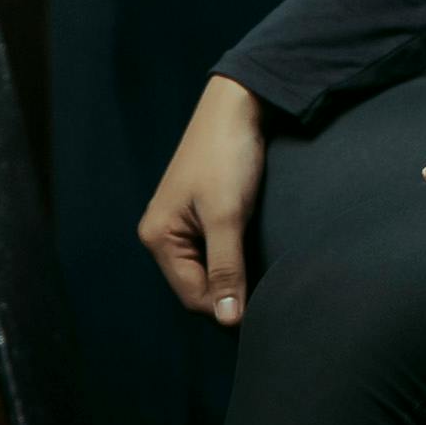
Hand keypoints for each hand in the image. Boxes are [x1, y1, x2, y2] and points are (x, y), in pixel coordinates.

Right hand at [140, 75, 274, 324]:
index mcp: (158, 237)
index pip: (192, 296)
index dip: (226, 306)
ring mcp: (180, 222)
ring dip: (233, 273)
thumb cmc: (227, 156)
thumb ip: (227, 268)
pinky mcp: (199, 212)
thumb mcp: (227, 216)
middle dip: (229, 290)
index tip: (264, 309)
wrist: (238, 104)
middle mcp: (163, 234)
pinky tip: (253, 250)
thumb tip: (227, 320)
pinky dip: (233, 255)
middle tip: (268, 289)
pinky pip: (214, 249)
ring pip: (208, 268)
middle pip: (198, 284)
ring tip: (262, 269)